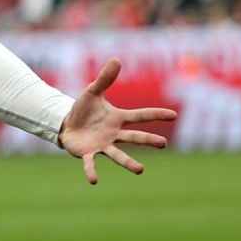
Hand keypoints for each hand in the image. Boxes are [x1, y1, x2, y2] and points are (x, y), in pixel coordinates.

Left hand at [59, 58, 176, 184]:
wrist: (66, 124)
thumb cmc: (83, 109)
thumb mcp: (92, 92)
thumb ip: (105, 78)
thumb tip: (116, 59)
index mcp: (118, 118)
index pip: (139, 115)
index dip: (156, 114)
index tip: (174, 115)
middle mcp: (114, 134)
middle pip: (134, 137)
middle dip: (149, 140)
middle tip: (163, 143)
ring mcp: (103, 145)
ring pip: (118, 154)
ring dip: (129, 163)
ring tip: (141, 170)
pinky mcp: (88, 153)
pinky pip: (91, 163)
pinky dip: (92, 171)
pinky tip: (94, 181)